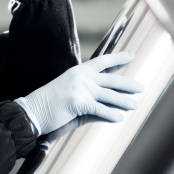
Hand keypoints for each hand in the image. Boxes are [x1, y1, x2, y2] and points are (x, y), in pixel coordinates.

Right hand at [14, 51, 144, 135]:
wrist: (32, 111)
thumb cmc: (50, 105)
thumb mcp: (71, 94)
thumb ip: (89, 95)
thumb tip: (108, 102)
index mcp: (78, 71)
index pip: (103, 61)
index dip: (119, 58)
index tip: (132, 55)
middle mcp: (81, 77)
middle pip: (111, 79)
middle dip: (128, 84)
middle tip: (142, 87)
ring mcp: (81, 88)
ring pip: (110, 95)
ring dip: (125, 102)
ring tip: (136, 105)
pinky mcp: (79, 103)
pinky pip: (101, 109)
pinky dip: (112, 115)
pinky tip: (120, 118)